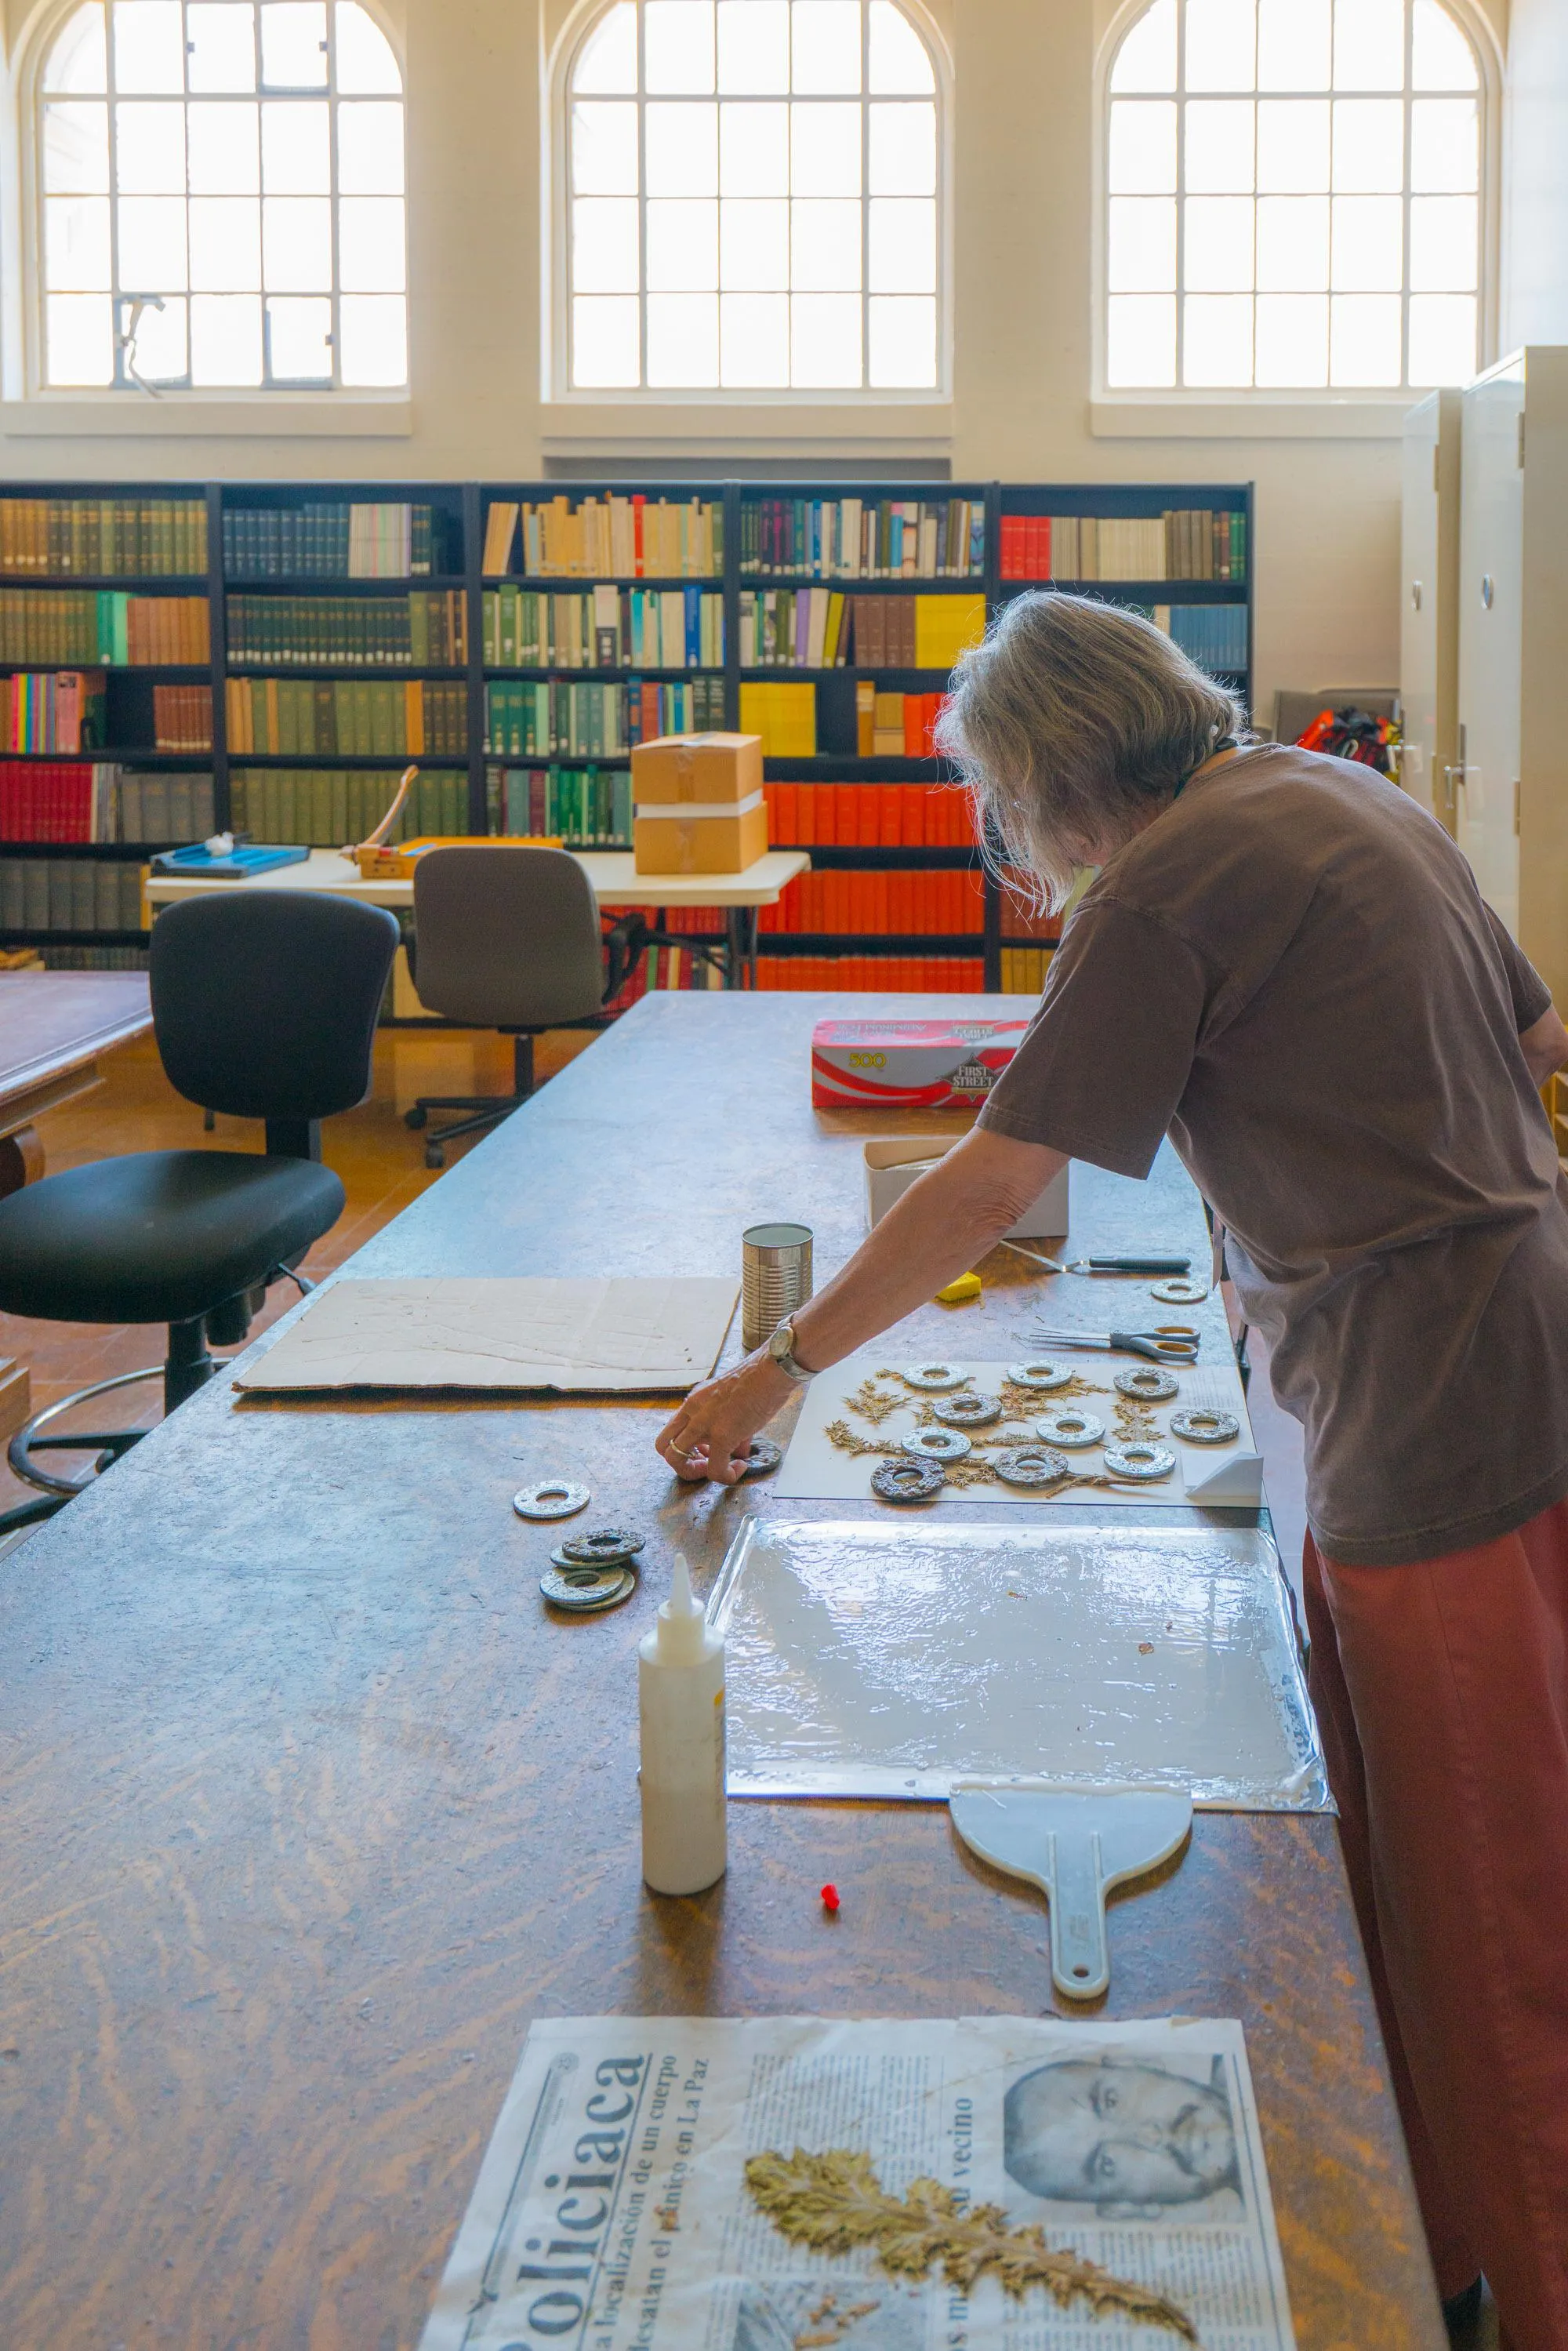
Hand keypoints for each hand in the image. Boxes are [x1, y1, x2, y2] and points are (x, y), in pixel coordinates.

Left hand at [656, 1352, 795, 1482]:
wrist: (771, 1371)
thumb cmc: (758, 1382)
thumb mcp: (734, 1402)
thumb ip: (731, 1428)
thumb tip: (739, 1450)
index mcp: (693, 1402)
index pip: (670, 1431)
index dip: (684, 1449)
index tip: (706, 1453)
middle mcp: (692, 1411)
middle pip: (662, 1447)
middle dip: (682, 1464)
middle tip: (706, 1465)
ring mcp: (704, 1423)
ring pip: (675, 1459)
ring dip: (695, 1473)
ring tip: (721, 1470)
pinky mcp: (722, 1435)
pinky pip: (714, 1469)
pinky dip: (726, 1476)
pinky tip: (740, 1467)